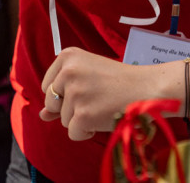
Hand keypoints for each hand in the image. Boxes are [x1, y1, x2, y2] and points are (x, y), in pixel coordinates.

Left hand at [40, 47, 172, 140]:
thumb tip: (41, 115)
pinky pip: (73, 133)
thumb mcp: (88, 77)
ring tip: (103, 105)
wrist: (148, 88)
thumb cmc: (119, 82)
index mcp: (67, 56)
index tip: (85, 89)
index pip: (47, 86)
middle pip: (51, 104)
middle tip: (96, 98)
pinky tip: (103, 117)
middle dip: (70, 108)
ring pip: (63, 120)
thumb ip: (62, 93)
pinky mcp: (82, 114)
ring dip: (81, 119)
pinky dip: (87, 132)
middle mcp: (68, 71)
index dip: (64, 95)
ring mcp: (74, 93)